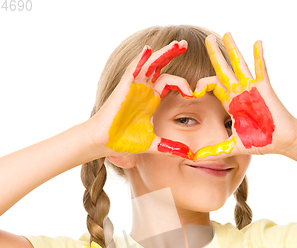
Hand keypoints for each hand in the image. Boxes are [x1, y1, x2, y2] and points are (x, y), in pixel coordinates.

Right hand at [86, 40, 192, 156]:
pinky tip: (148, 50)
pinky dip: (140, 59)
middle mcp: (144, 90)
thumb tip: (190, 155)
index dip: (182, 84)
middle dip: (172, 54)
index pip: (170, 82)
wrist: (104, 143)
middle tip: (184, 44)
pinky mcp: (124, 88)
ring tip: (175, 44)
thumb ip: (171, 147)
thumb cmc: (123, 141)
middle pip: (159, 66)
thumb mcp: (154, 144)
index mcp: (151, 99)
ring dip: (161, 53)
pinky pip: (133, 70)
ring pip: (149, 64)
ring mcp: (134, 87)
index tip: (192, 93)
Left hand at [193, 32, 296, 158]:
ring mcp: (252, 88)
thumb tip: (195, 158)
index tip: (193, 91)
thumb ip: (214, 150)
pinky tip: (256, 42)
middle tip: (207, 40)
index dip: (201, 85)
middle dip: (215, 55)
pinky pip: (260, 69)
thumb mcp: (233, 146)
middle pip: (223, 70)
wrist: (281, 141)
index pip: (213, 87)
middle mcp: (239, 92)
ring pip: (239, 65)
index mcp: (230, 103)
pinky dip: (259, 56)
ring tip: (226, 33)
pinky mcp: (264, 88)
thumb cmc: (261, 141)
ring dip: (233, 49)